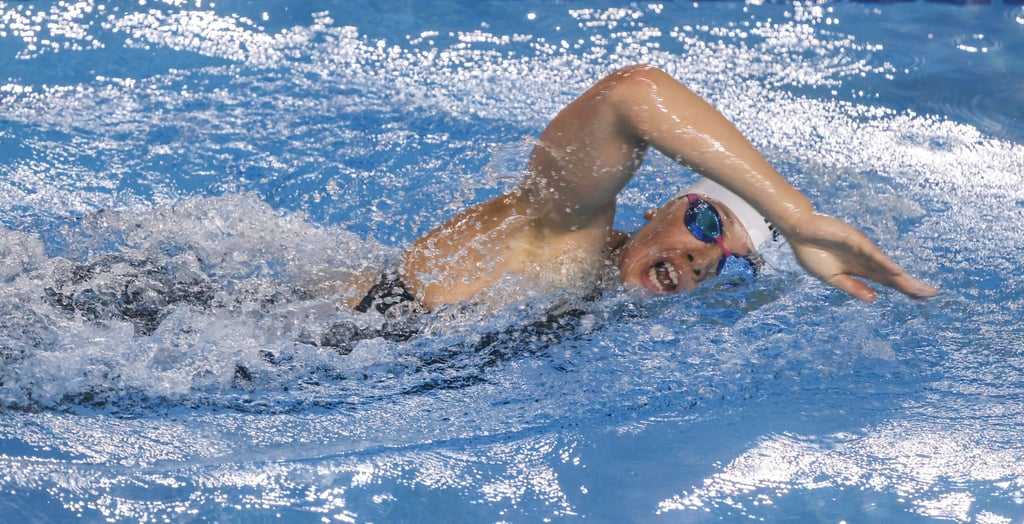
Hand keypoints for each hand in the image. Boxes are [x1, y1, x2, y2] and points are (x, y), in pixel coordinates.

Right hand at [785, 212, 937, 301]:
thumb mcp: (832, 278)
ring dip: (903, 278)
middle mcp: (866, 260)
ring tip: (921, 288)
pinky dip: (885, 263)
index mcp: (860, 270)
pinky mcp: (855, 241)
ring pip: (887, 267)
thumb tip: (874, 298)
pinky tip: (897, 271)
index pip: (887, 282)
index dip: (904, 290)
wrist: (798, 232)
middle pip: (893, 276)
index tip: (922, 298)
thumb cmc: (812, 252)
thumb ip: (852, 287)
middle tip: (932, 294)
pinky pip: (873, 254)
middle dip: (911, 286)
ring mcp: (862, 250)